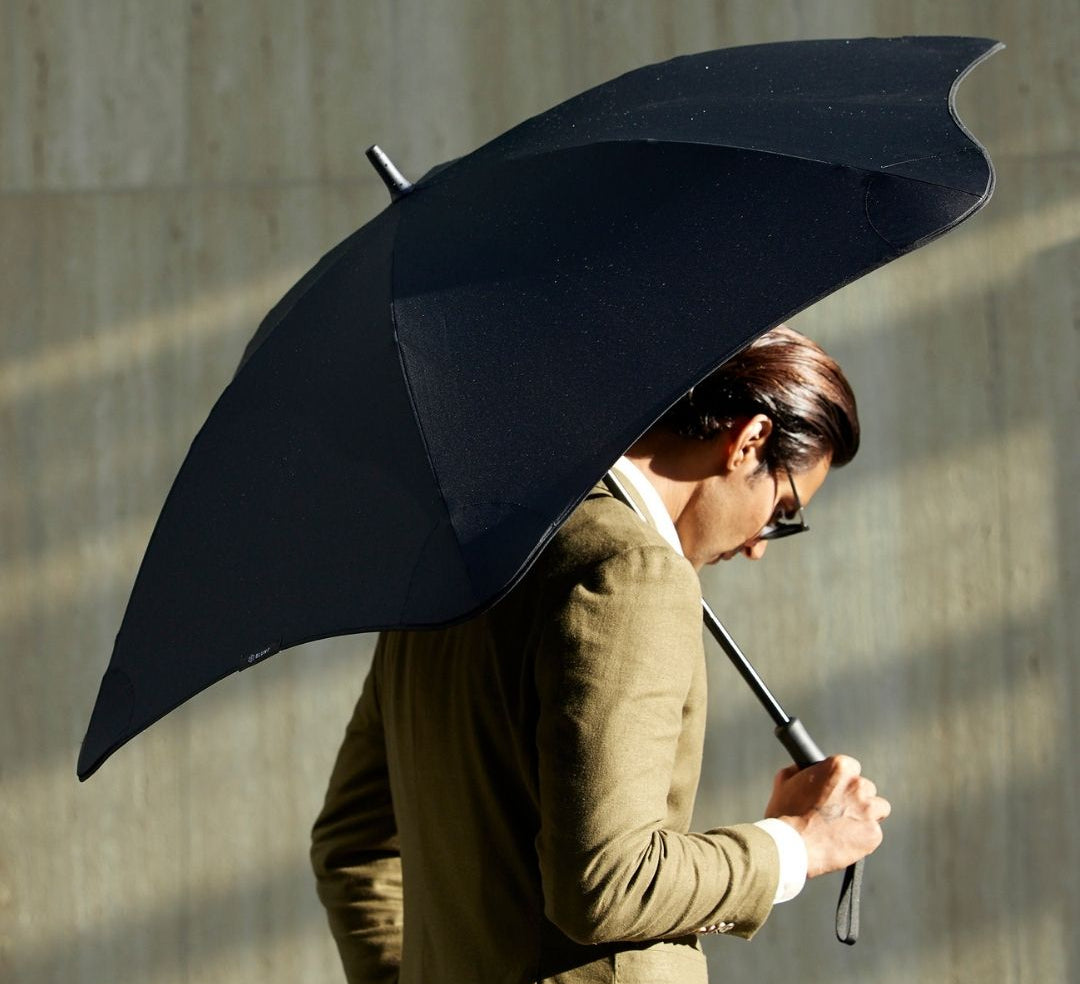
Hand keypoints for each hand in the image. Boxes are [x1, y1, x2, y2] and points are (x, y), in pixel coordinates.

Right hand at [763, 754, 889, 877]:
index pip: (852, 768)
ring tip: (846, 828)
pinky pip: (874, 834)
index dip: (842, 782)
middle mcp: (858, 785)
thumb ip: (798, 771)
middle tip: (839, 812)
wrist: (791, 846)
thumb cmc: (785, 814)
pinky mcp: (873, 833)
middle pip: (866, 789)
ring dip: (865, 816)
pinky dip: (863, 839)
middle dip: (855, 799)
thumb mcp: (784, 782)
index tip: (836, 792)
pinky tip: (845, 842)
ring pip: (877, 809)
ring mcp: (868, 810)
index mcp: (839, 767)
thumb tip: (802, 769)